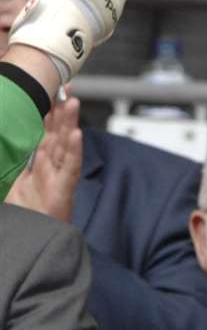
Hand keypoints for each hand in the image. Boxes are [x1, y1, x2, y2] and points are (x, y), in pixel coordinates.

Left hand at [5, 95, 82, 221]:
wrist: (29, 243)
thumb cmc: (24, 218)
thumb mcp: (9, 185)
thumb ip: (10, 165)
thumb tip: (0, 142)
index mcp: (38, 164)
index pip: (45, 131)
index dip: (49, 111)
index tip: (52, 91)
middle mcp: (51, 167)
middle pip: (58, 133)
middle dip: (62, 109)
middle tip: (67, 86)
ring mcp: (58, 178)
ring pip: (66, 145)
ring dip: (70, 123)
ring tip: (72, 103)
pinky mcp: (63, 191)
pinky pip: (71, 168)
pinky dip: (75, 152)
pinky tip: (77, 136)